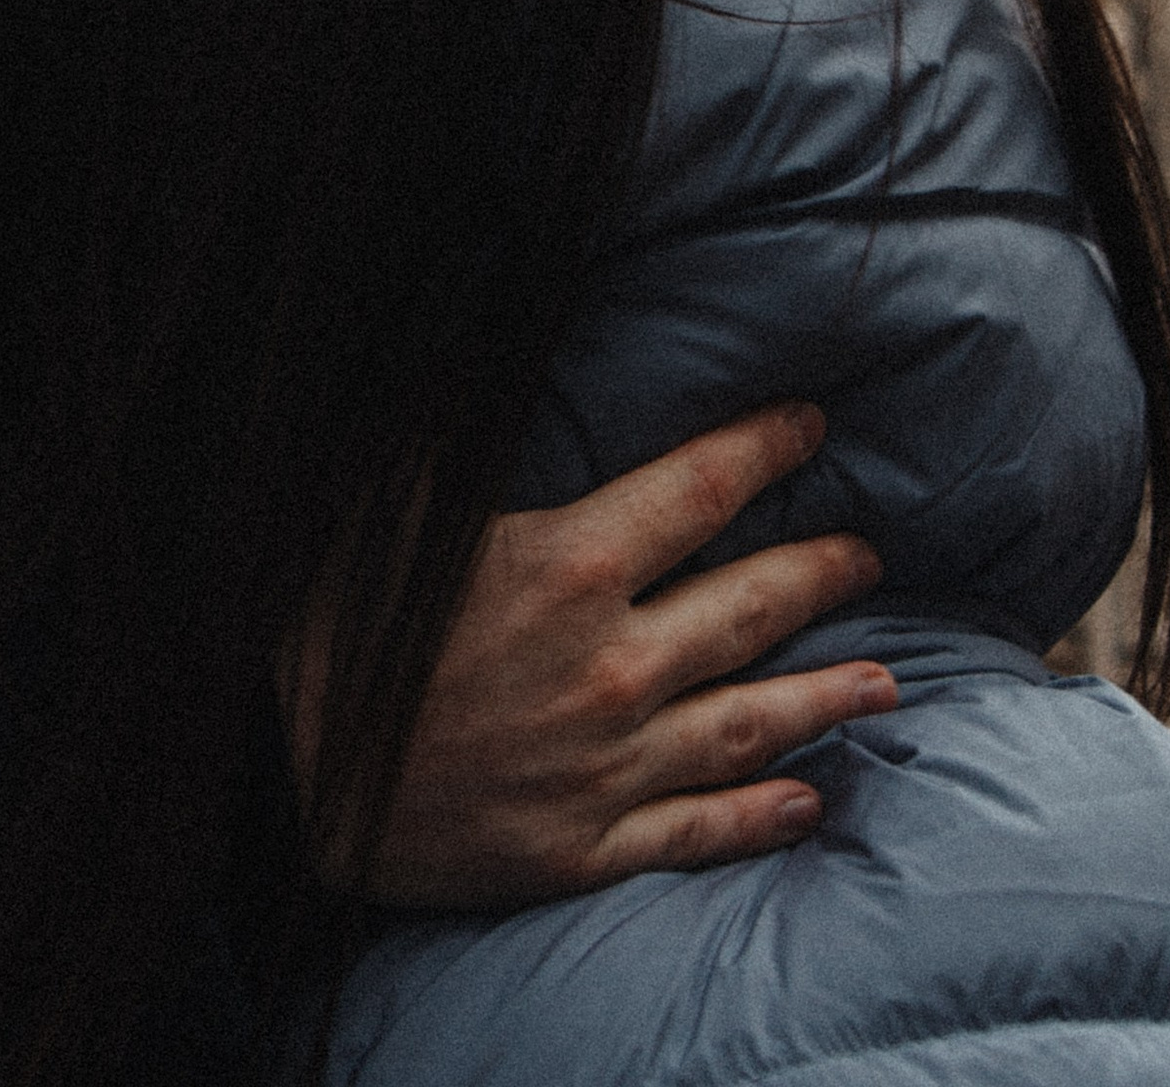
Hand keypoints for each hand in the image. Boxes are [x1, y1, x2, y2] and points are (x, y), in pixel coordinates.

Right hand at [287, 403, 895, 909]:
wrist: (281, 777)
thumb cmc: (329, 624)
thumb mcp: (388, 499)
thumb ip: (450, 420)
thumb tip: (477, 321)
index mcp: (568, 566)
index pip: (699, 490)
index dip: (764, 450)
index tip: (813, 425)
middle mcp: (611, 665)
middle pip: (747, 607)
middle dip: (818, 571)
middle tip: (871, 551)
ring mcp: (608, 765)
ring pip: (750, 724)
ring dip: (826, 696)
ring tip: (888, 680)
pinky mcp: (587, 847)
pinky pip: (699, 828)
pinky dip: (762, 813)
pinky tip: (811, 798)